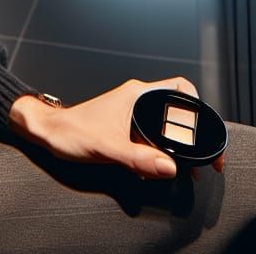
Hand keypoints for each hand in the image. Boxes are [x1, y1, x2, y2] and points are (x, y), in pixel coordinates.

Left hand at [9, 77, 224, 179]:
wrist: (47, 132)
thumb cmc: (71, 132)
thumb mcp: (107, 148)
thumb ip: (138, 158)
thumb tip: (170, 168)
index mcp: (138, 94)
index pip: (180, 87)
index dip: (198, 104)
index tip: (207, 129)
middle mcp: (138, 98)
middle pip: (177, 109)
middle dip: (193, 132)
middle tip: (204, 157)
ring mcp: (132, 111)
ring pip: (165, 123)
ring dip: (178, 143)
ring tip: (188, 167)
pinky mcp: (125, 125)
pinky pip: (152, 134)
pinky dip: (161, 149)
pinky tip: (158, 168)